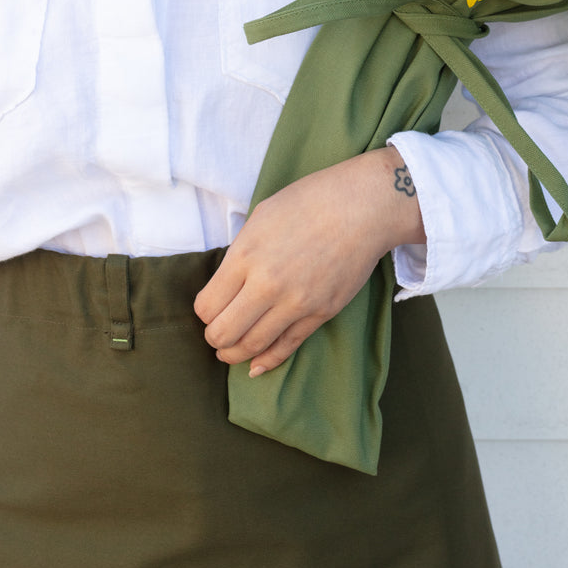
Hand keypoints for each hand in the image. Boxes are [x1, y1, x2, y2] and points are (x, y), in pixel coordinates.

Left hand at [192, 146, 423, 377]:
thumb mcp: (261, 217)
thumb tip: (227, 283)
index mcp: (246, 256)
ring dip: (235, 353)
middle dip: (215, 338)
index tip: (211, 307)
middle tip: (218, 332)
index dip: (205, 312)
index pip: (207, 306)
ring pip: (252, 346)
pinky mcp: (320, 313)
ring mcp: (296, 302)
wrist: (362, 206)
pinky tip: (256, 366)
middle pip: (223, 333)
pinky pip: (286, 347)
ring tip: (232, 350)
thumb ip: (241, 253)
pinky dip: (267, 361)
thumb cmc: (310, 201)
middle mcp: (267, 284)